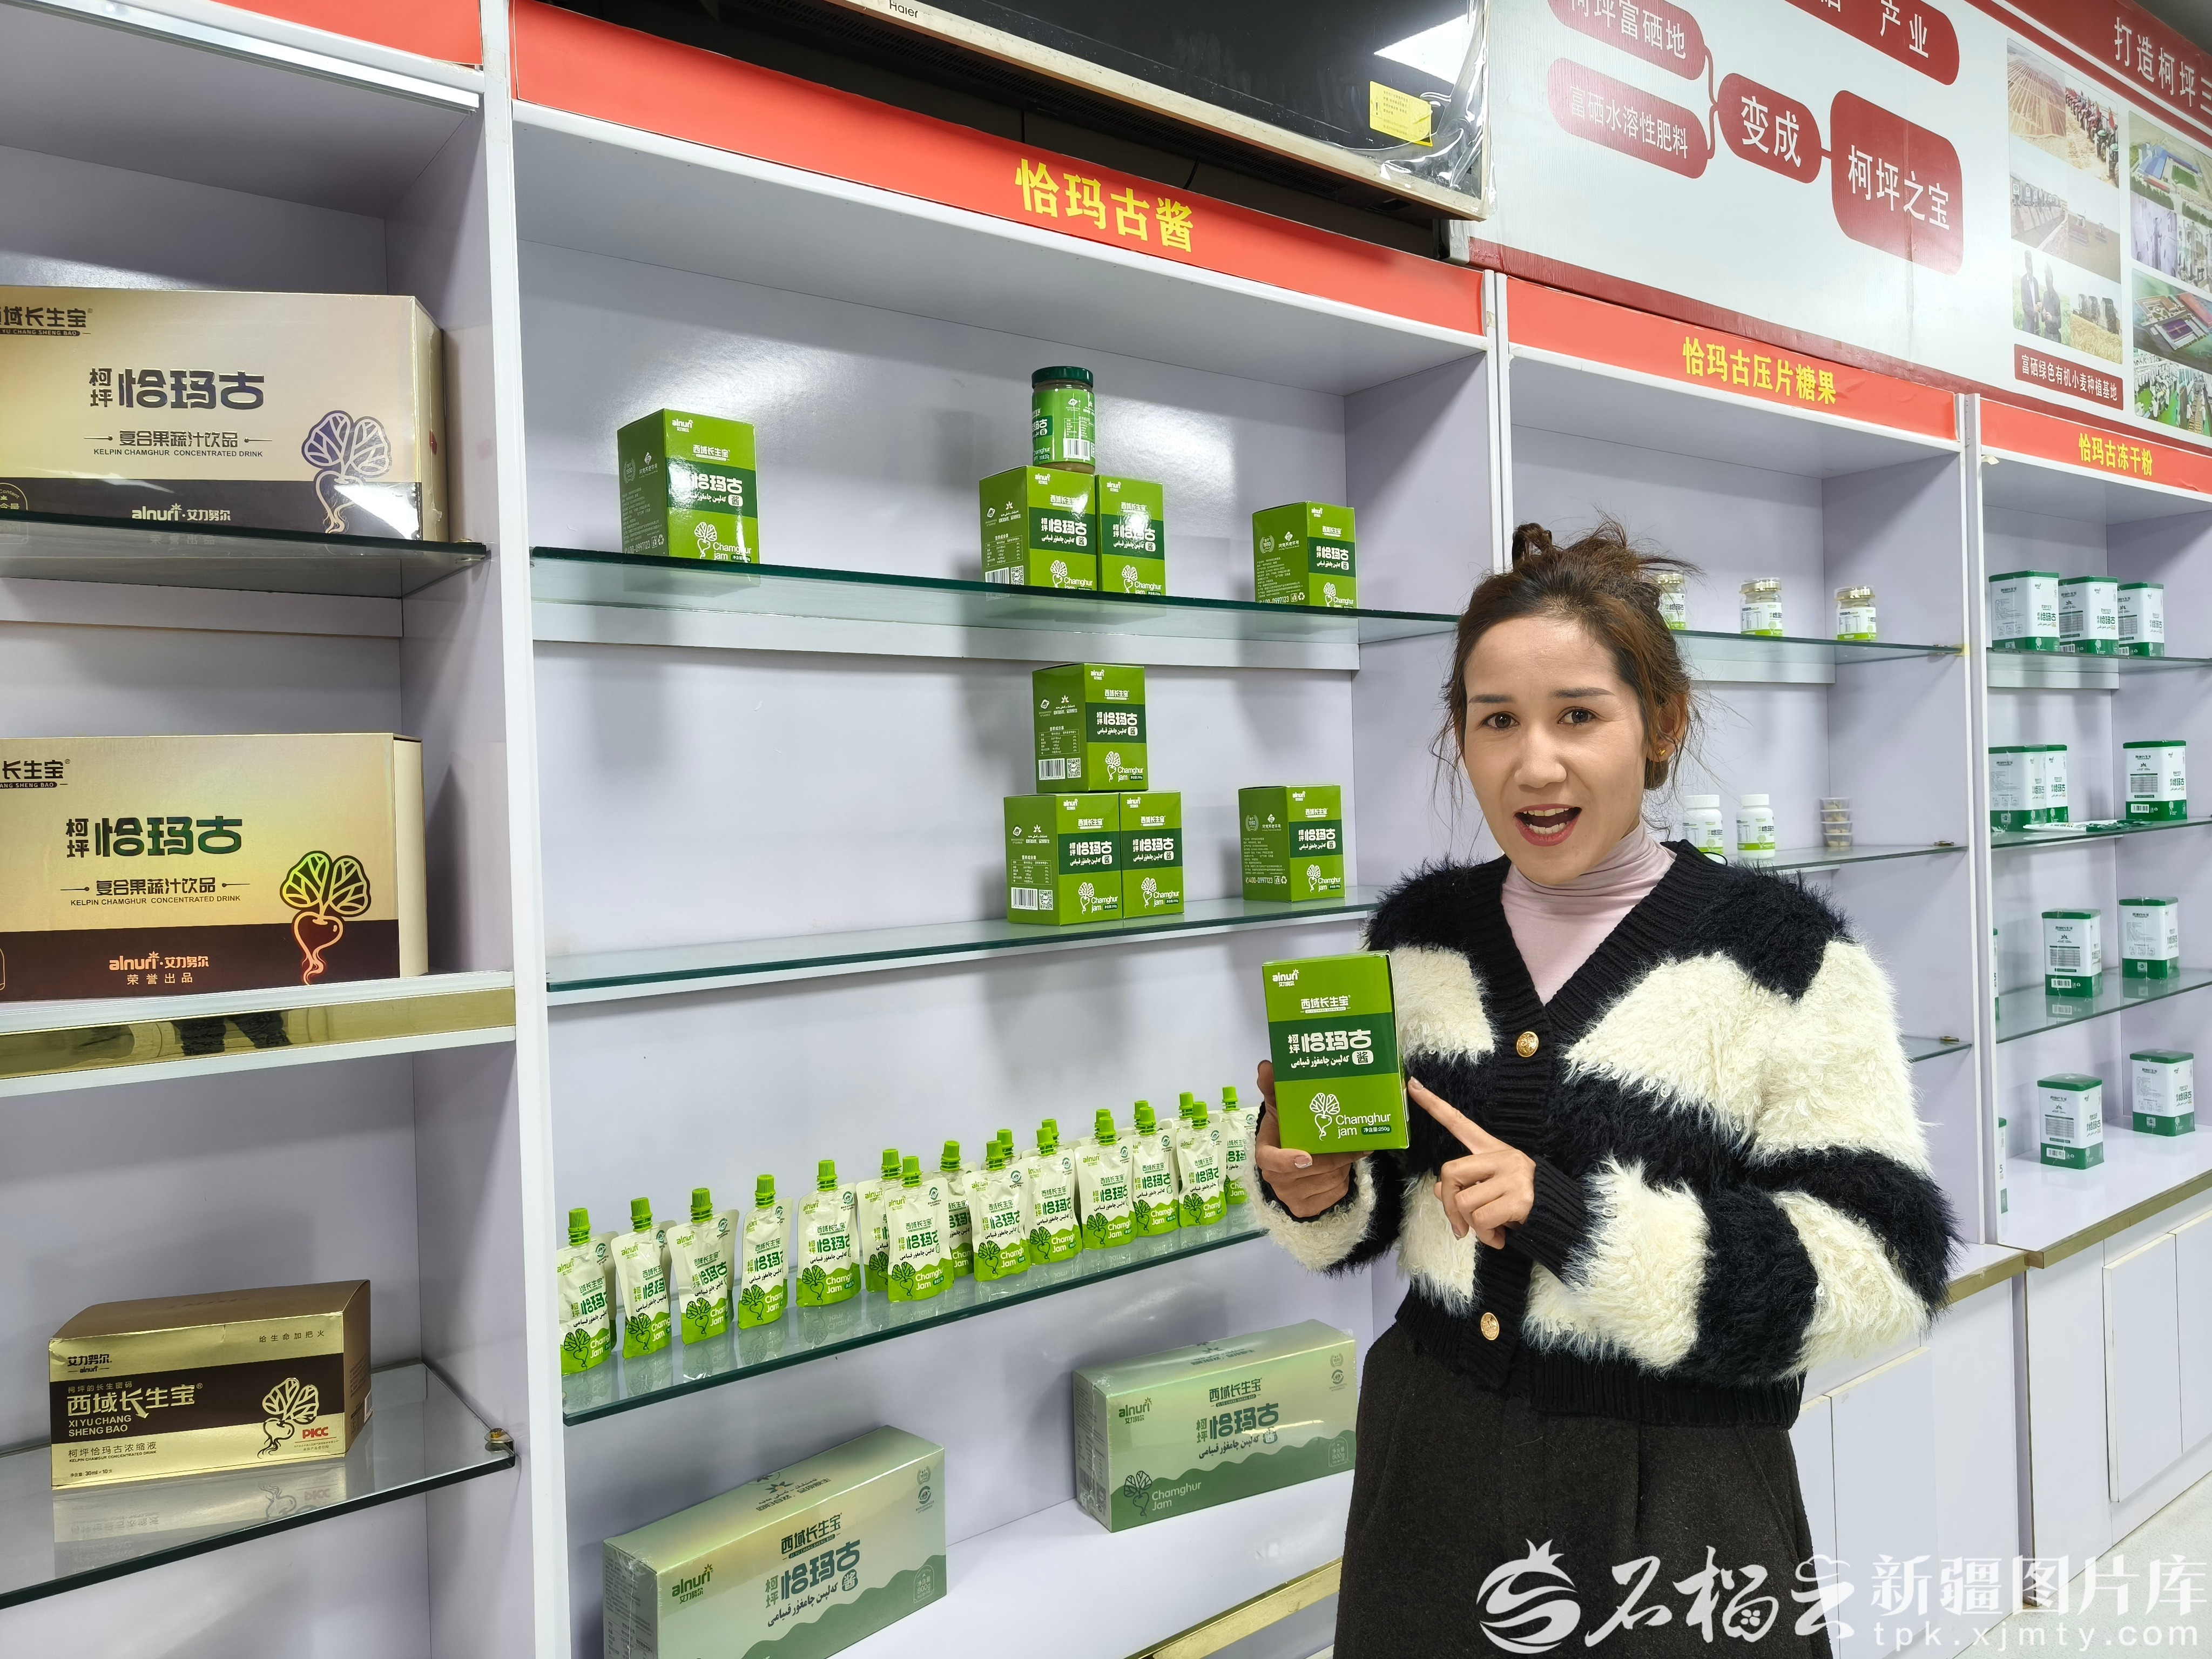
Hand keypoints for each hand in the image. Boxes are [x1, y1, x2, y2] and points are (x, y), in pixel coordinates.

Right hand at [1252, 1059, 1364, 1218]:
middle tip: (1352, 1141)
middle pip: (1311, 1170)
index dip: (1287, 1161)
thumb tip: (1266, 1065)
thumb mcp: (1280, 1110)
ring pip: (1328, 1181)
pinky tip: (1343, 1168)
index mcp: (1266, 1154)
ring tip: (1347, 1151)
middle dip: (1335, 1155)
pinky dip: (1344, 1179)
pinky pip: (1335, 1193)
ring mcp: (1292, 1197)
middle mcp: (1276, 1180)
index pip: (1270, 1161)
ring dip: (1343, 1165)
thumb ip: (1273, 1089)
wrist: (1291, 1166)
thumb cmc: (1286, 1134)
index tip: (1306, 1156)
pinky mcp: (1308, 1209)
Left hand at [1411, 1077, 1534, 1249]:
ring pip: (1464, 1203)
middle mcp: (1502, 1157)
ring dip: (1472, 1225)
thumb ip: (1463, 1185)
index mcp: (1491, 1149)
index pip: (1459, 1123)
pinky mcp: (1520, 1199)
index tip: (1412, 1085)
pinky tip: (1500, 1236)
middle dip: (1448, 1204)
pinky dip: (1486, 1236)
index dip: (1434, 1105)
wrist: (1558, 1216)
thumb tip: (1437, 1189)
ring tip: (1491, 1228)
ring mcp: (1512, 1177)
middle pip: (1450, 1172)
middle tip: (1459, 1224)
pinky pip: (1482, 1220)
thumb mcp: (1489, 1188)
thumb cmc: (1517, 1200)